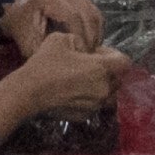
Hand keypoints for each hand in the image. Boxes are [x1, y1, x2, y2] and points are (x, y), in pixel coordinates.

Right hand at [0, 25, 129, 133]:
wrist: (29, 92)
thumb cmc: (46, 63)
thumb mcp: (62, 38)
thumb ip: (80, 40)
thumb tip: (85, 50)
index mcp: (102, 69)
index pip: (125, 61)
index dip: (113, 54)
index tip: (96, 53)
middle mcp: (104, 89)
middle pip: (118, 78)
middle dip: (107, 70)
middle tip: (87, 65)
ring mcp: (95, 105)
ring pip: (108, 94)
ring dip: (100, 85)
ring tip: (80, 79)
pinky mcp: (85, 116)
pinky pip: (95, 104)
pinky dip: (89, 97)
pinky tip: (71, 92)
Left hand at [22, 0, 104, 53]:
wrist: (19, 16)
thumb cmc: (23, 32)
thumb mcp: (30, 45)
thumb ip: (50, 49)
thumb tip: (74, 55)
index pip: (73, 16)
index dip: (81, 37)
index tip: (81, 54)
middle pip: (86, 13)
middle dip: (91, 37)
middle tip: (90, 56)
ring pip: (94, 12)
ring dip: (96, 34)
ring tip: (91, 51)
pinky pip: (94, 11)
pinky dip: (95, 28)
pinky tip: (91, 42)